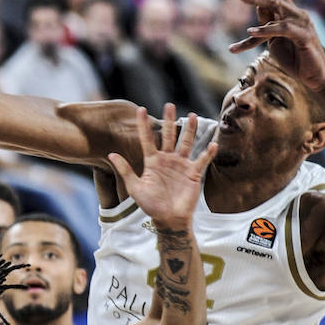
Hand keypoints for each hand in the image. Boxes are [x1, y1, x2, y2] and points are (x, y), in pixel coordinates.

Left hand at [107, 105, 217, 228]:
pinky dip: (208, 152)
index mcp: (152, 161)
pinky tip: (212, 144)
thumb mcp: (135, 188)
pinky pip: (202, 160)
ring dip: (190, 130)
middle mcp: (167, 159)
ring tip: (192, 116)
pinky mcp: (194, 172)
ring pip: (186, 142)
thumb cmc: (150, 205)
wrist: (168, 219)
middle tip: (169, 105)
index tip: (140, 109)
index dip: (144, 125)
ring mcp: (182, 165)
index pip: (147, 139)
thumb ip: (125, 170)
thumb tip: (111, 154)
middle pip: (168, 136)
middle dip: (169, 121)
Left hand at [230, 0, 324, 94]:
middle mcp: (297, 14)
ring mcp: (302, 23)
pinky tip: (251, 31)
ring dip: (257, 2)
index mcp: (290, 14)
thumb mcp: (275, 41)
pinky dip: (266, 29)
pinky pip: (283, 28)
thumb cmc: (295, 59)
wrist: (314, 77)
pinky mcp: (305, 36)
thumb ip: (268, 25)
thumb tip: (258, 7)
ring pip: (278, 7)